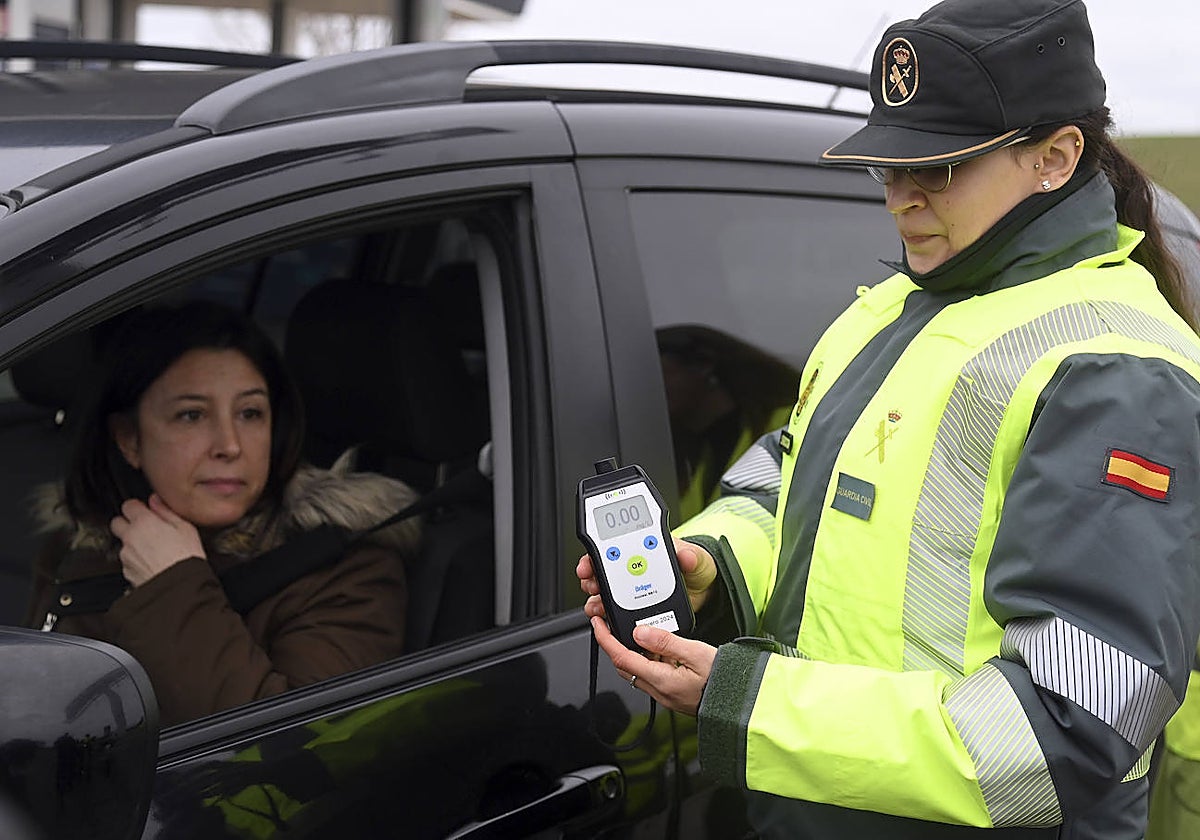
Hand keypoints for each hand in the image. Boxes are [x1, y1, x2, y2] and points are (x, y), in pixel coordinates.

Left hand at [110, 494, 205, 586]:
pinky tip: (153, 563)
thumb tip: (156, 501)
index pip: (128, 505)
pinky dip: (137, 561)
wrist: (180, 587)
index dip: (138, 507)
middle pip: (117, 523)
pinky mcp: (127, 572)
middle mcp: (130, 538)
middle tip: (144, 528)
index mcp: (144, 523)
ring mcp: (126, 556)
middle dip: (127, 523)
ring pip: (123, 544)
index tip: (146, 511)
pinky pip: (128, 562)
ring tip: (155, 551)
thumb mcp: (185, 527)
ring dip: (134, 544)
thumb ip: (166, 510)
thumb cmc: (185, 557)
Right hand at [577, 537, 717, 619]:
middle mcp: (633, 570)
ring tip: (599, 606)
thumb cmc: (696, 568)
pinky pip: (618, 615)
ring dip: (596, 600)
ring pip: (604, 595)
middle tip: (592, 585)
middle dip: (591, 579)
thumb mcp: (696, 558)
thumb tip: (685, 555)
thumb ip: (690, 556)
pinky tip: (610, 620)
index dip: (595, 554)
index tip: (589, 563)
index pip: (612, 548)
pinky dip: (609, 618)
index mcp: (642, 550)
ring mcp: (633, 590)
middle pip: (601, 573)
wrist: (705, 591)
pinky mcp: (637, 609)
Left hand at [591, 615, 715, 715]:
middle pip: (623, 666)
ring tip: (638, 631)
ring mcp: (664, 694)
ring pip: (636, 670)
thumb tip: (639, 632)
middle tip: (610, 625)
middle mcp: (658, 690)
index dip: (605, 638)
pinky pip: (651, 674)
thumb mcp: (696, 653)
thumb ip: (665, 642)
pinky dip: (647, 659)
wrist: (739, 703)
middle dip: (613, 644)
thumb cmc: (723, 680)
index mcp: (660, 680)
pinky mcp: (672, 693)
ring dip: (631, 652)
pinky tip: (658, 648)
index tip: (598, 623)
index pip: (621, 657)